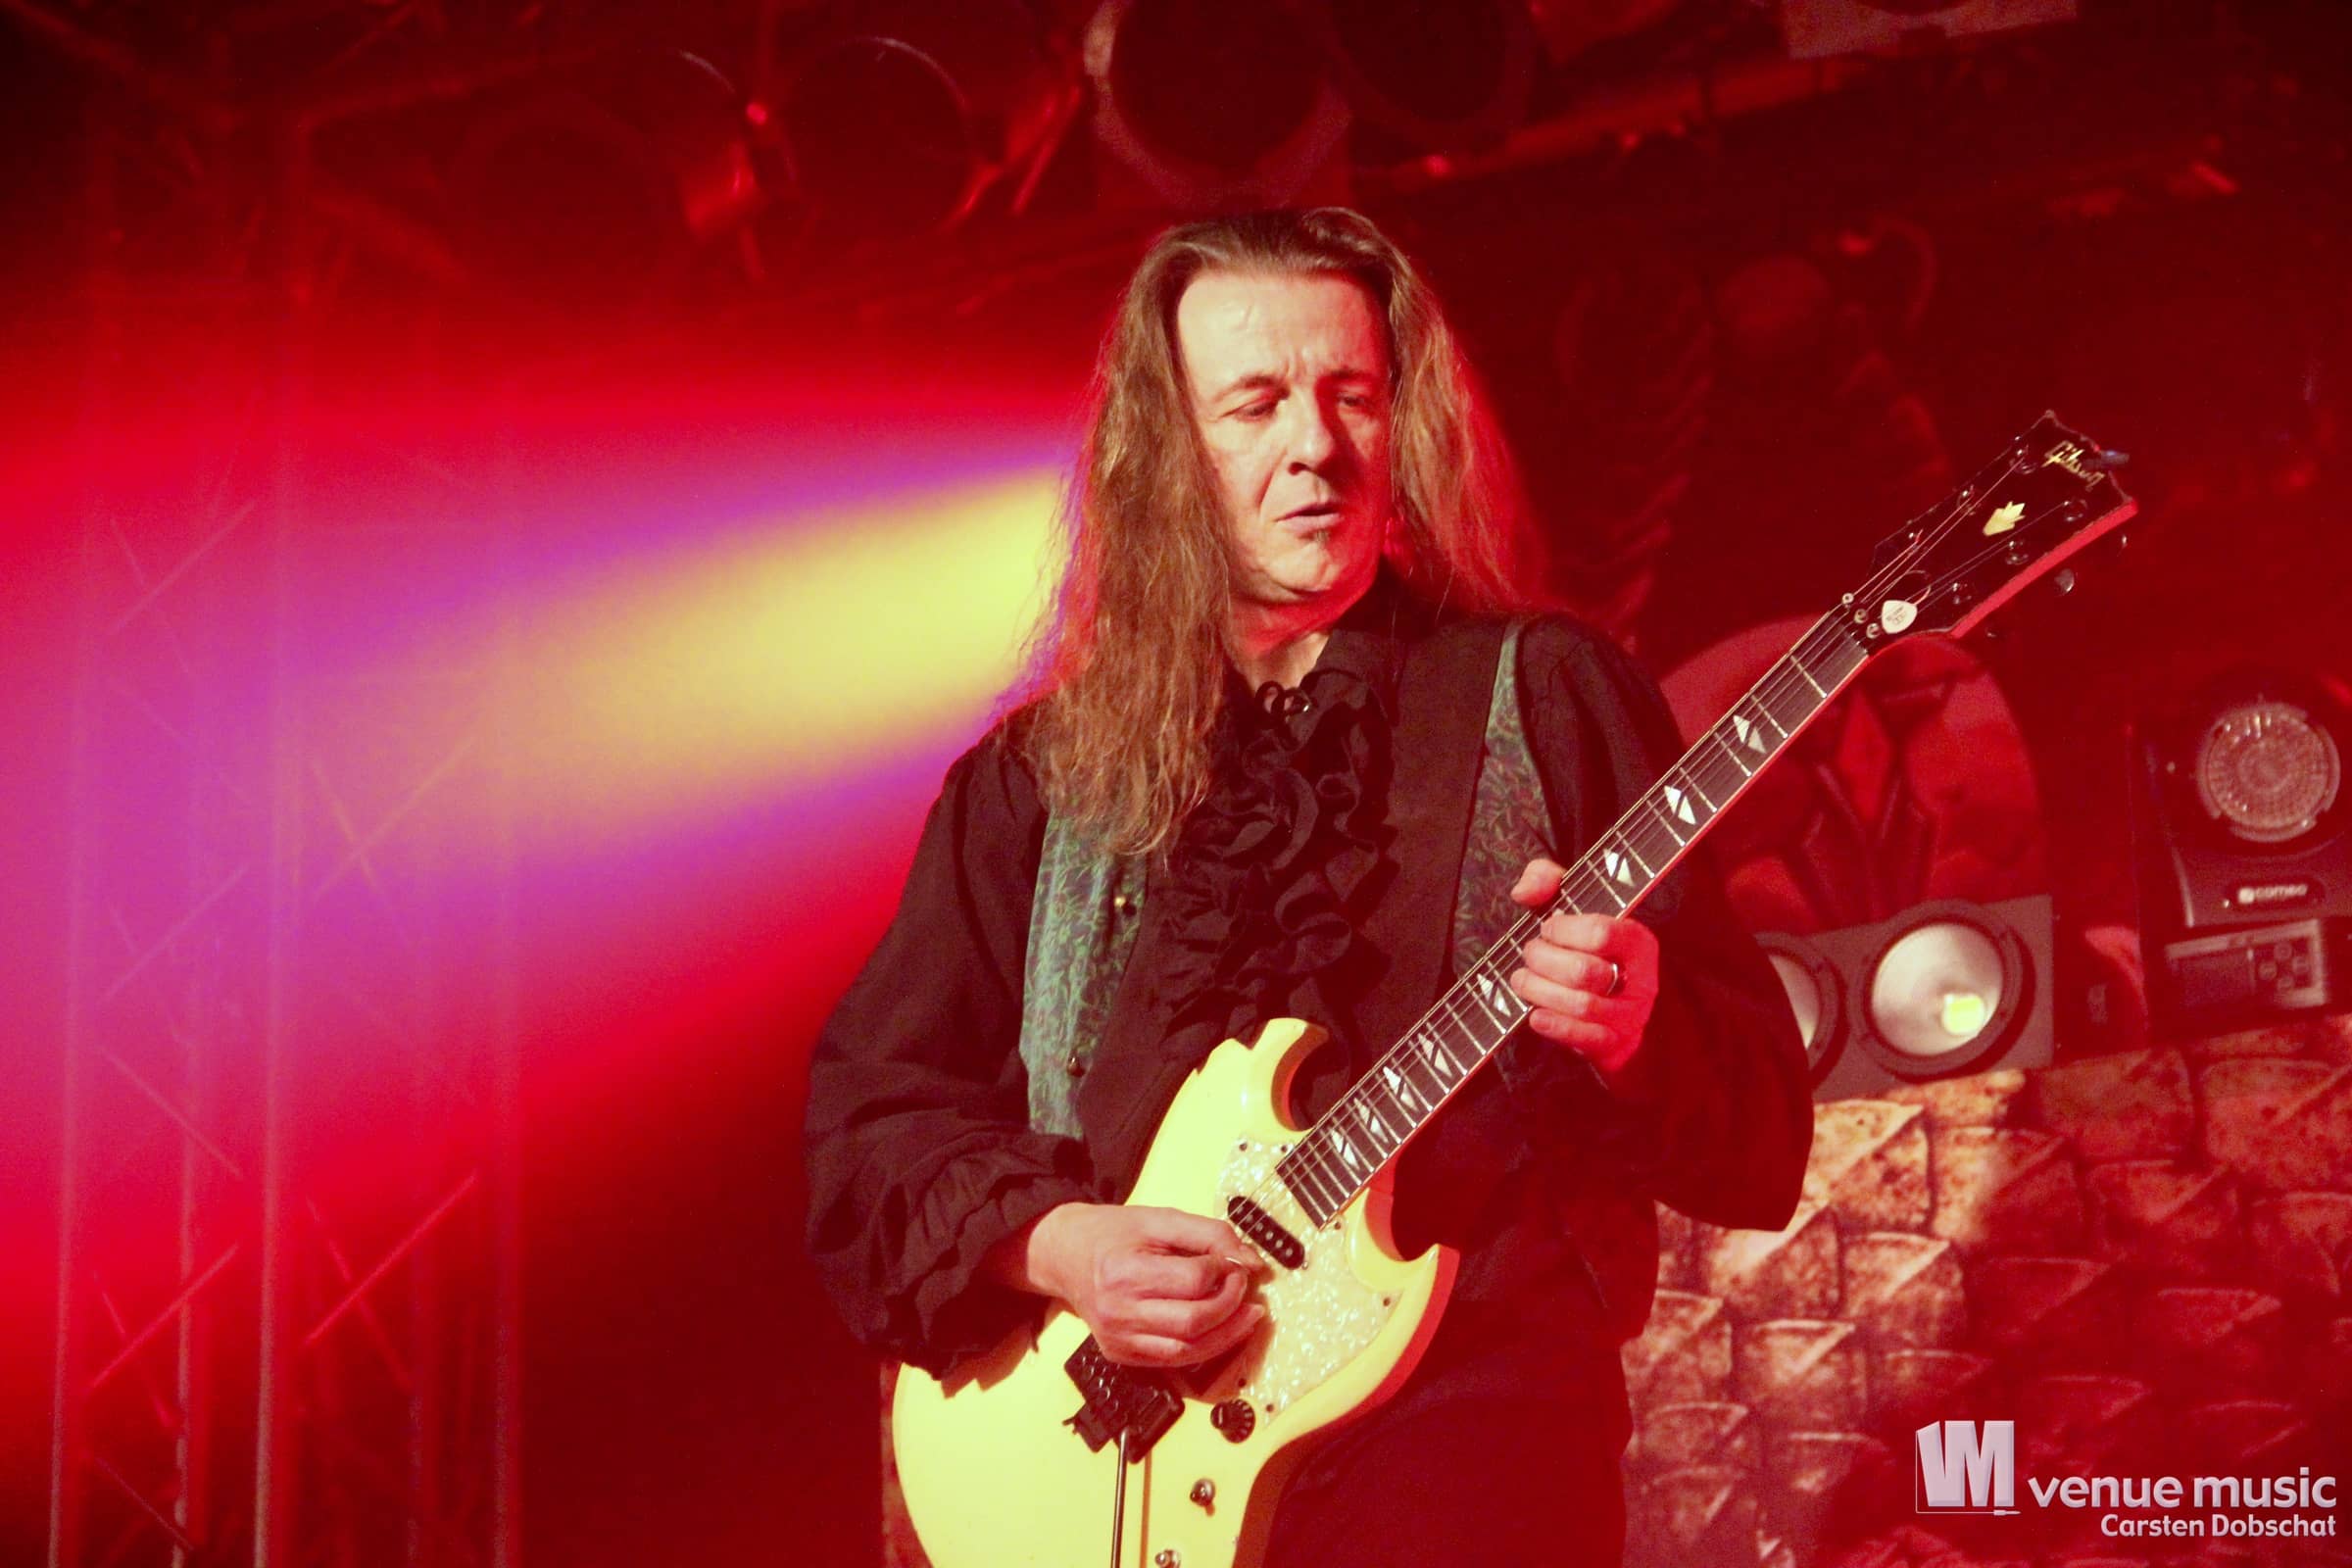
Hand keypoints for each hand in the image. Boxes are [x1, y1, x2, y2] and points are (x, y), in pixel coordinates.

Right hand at [1019, 1203, 1268, 1366]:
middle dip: (1231, 1305)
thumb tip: (1251, 1261)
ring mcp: (1118, 1340)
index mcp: (1124, 1273)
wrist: (1066, 1256)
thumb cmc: (1113, 1234)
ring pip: (1190, 1351)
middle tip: (1243, 1285)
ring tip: (1247, 1313)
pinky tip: (1222, 1329)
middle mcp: (1118, 1313)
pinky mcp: (1122, 1356)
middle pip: (1194, 1322)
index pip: (1193, 1281)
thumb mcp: (1159, 1218)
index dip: (1224, 1270)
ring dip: (1228, 1334)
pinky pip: (1174, 1361)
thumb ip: (1209, 1233)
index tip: (1231, 1260)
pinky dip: (1206, 1348)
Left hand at [1506, 857, 1659, 1079]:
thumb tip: (1523, 892)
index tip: (1546, 928)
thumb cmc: (1586, 948)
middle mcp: (1641, 979)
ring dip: (1540, 992)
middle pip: (1585, 971)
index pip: (1603, 932)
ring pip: (1582, 1006)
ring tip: (1521, 980)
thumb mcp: (1572, 905)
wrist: (1612, 1011)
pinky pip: (1585, 1039)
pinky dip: (1555, 1027)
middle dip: (1544, 961)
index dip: (1564, 929)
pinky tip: (1535, 1015)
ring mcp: (1630, 1015)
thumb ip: (1547, 879)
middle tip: (1528, 954)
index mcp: (1638, 941)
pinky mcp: (1615, 1045)